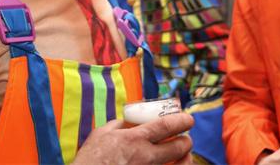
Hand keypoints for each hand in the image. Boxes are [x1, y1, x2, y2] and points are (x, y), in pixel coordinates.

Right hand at [73, 112, 194, 164]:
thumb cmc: (90, 158)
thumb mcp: (102, 133)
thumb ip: (120, 125)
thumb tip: (132, 121)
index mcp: (134, 138)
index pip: (166, 126)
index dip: (182, 121)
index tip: (188, 119)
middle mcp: (145, 156)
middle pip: (178, 148)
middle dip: (187, 142)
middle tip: (187, 139)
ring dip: (184, 159)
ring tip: (184, 155)